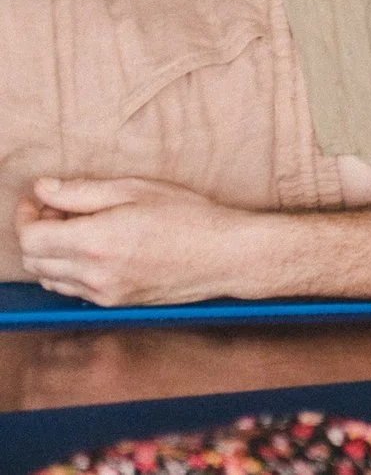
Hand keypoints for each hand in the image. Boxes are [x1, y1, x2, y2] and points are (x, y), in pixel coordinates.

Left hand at [16, 177, 252, 304]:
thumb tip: (44, 188)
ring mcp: (103, 293)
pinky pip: (72, 289)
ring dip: (50, 253)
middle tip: (59, 209)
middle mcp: (93, 274)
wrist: (224, 255)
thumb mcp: (137, 190)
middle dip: (36, 232)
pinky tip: (94, 250)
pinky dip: (69, 270)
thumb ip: (83, 191)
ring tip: (77, 229)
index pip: (31, 237)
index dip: (27, 215)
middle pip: (33, 260)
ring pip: (48, 279)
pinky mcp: (114, 302)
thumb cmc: (188, 216)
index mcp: (96, 241)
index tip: (39, 199)